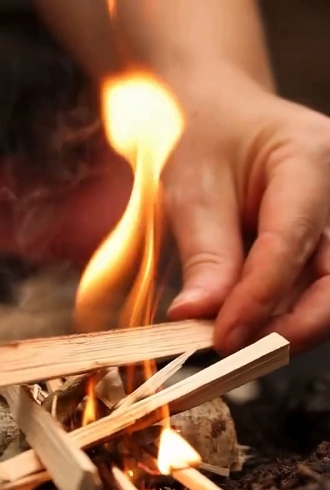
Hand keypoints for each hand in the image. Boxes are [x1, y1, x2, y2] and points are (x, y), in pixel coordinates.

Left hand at [165, 62, 329, 353]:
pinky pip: (315, 290)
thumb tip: (198, 318)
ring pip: (328, 292)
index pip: (291, 243)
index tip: (223, 340)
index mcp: (309, 158)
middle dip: (292, 326)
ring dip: (285, 326)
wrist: (219, 115)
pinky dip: (282, 315)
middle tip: (238, 354)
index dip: (258, 301)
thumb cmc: (203, 137)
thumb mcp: (192, 189)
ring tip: (234, 340)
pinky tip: (248, 324)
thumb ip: (204, 255)